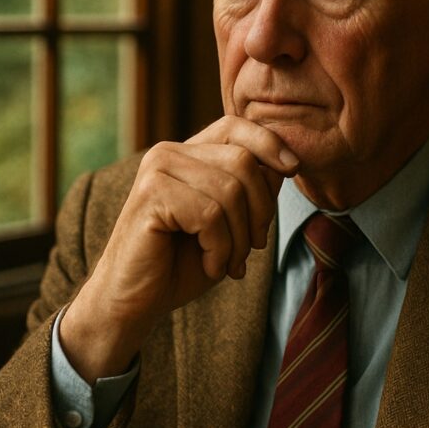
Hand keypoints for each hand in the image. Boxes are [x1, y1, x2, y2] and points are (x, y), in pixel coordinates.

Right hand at [59, 117, 298, 382]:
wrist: (135, 301)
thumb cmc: (182, 263)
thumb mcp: (230, 224)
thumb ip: (251, 192)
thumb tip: (283, 167)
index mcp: (187, 153)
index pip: (235, 126)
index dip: (270, 143)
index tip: (293, 169)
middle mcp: (168, 153)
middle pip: (243, 162)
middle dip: (260, 212)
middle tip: (252, 249)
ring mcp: (156, 171)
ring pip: (230, 191)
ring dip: (240, 238)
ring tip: (228, 262)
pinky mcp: (150, 197)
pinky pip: (210, 215)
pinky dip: (220, 249)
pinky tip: (210, 265)